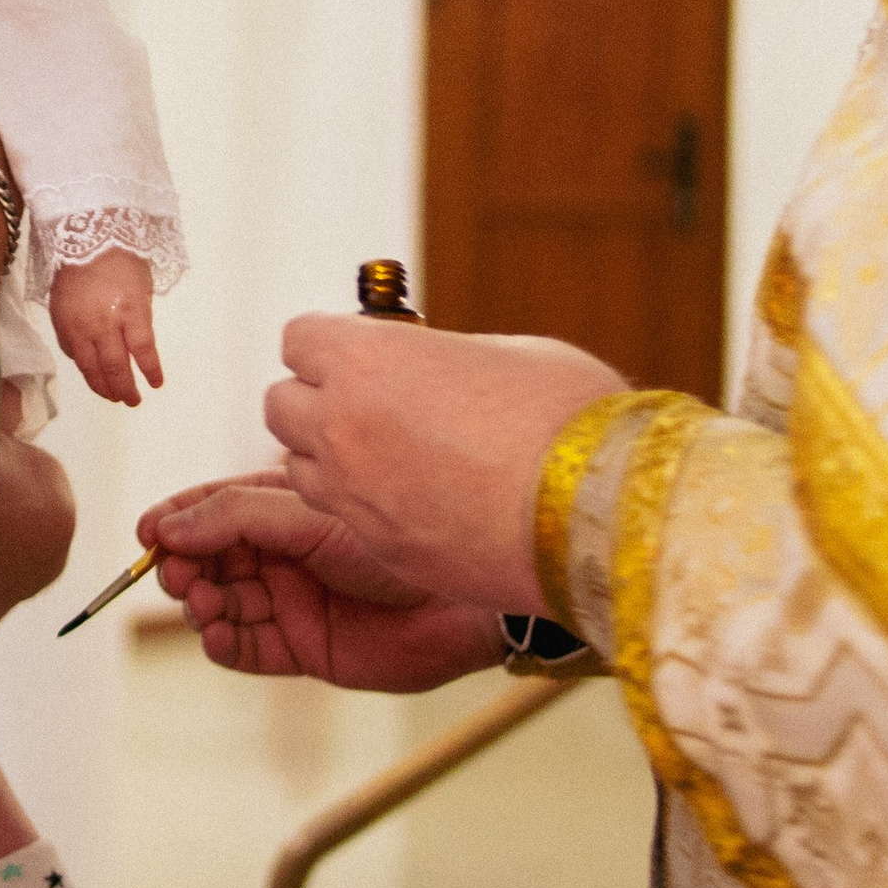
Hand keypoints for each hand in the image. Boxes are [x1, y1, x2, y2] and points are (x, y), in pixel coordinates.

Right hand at [49, 250, 161, 404]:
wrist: (83, 239)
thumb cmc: (121, 260)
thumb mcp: (141, 288)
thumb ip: (139, 319)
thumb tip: (136, 347)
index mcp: (130, 310)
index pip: (143, 352)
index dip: (150, 371)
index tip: (156, 384)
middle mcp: (104, 323)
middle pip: (115, 367)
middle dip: (125, 389)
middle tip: (131, 400)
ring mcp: (79, 326)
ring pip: (89, 368)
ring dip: (102, 386)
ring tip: (111, 396)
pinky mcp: (60, 324)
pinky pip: (72, 352)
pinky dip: (83, 365)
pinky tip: (90, 369)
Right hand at [138, 472, 501, 689]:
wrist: (458, 602)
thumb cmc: (389, 542)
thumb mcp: (305, 515)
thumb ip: (235, 517)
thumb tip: (167, 528)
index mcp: (279, 509)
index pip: (211, 509)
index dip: (174, 519)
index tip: (146, 532)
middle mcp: (278, 555)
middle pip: (208, 559)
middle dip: (184, 564)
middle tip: (176, 572)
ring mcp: (288, 602)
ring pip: (221, 604)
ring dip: (200, 604)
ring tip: (202, 601)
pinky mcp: (301, 650)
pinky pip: (246, 650)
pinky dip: (223, 645)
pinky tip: (216, 636)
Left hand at [265, 317, 626, 611]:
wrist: (604, 518)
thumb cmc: (573, 421)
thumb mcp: (512, 356)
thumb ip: (448, 358)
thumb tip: (436, 367)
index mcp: (366, 359)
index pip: (300, 339)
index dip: (333, 347)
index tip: (366, 356)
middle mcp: (342, 423)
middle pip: (282, 404)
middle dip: (319, 402)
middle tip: (375, 408)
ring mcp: (355, 493)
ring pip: (302, 467)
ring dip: (333, 459)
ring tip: (398, 459)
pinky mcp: (380, 548)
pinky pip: (344, 517)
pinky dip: (366, 507)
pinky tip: (421, 504)